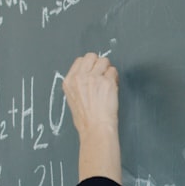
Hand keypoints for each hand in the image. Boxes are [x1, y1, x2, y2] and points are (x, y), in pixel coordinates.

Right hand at [63, 52, 122, 183]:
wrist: (96, 128)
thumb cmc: (86, 119)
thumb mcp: (73, 99)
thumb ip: (78, 84)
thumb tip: (88, 75)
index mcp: (69, 81)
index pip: (80, 60)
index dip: (89, 65)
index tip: (94, 73)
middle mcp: (80, 77)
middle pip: (91, 56)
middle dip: (99, 64)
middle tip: (102, 76)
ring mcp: (94, 78)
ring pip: (104, 61)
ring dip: (108, 70)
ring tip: (108, 83)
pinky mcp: (107, 82)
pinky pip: (114, 71)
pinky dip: (115, 78)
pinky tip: (112, 88)